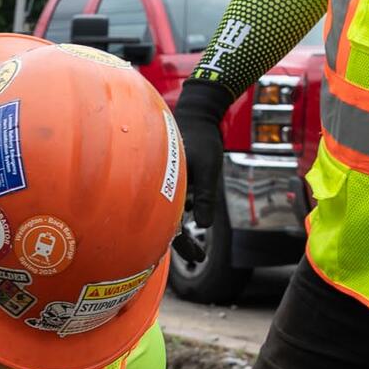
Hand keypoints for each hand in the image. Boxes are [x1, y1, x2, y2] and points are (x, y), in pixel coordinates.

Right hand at [169, 80, 230, 267]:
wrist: (197, 110)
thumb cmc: (203, 137)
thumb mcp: (208, 169)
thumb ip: (206, 197)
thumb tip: (203, 225)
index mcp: (164, 184)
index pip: (171, 224)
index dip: (184, 244)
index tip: (197, 258)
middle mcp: (159, 184)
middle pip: (165, 221)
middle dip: (181, 241)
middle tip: (197, 256)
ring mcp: (164, 180)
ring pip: (168, 210)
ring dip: (179, 225)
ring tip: (194, 243)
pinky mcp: (170, 175)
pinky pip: (171, 198)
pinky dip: (179, 208)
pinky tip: (189, 215)